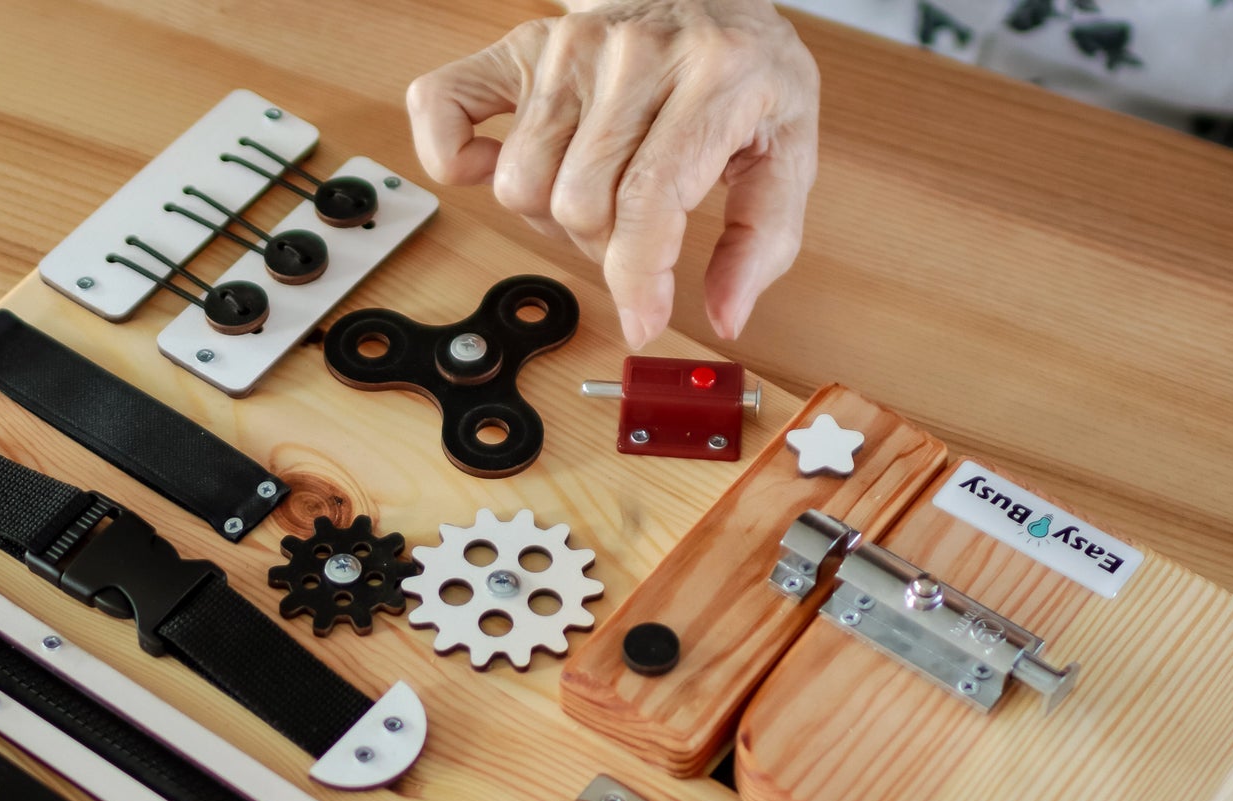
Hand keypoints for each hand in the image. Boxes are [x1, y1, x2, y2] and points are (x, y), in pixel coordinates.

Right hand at [406, 0, 818, 348]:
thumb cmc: (743, 79)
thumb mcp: (789, 152)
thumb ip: (764, 241)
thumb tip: (725, 316)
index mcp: (712, 77)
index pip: (647, 201)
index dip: (636, 280)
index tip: (640, 324)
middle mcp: (634, 53)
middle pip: (577, 205)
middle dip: (604, 247)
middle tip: (632, 229)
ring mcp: (569, 45)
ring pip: (520, 183)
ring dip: (551, 215)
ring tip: (592, 190)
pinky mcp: (520, 46)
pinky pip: (443, 107)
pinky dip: (455, 155)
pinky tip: (494, 163)